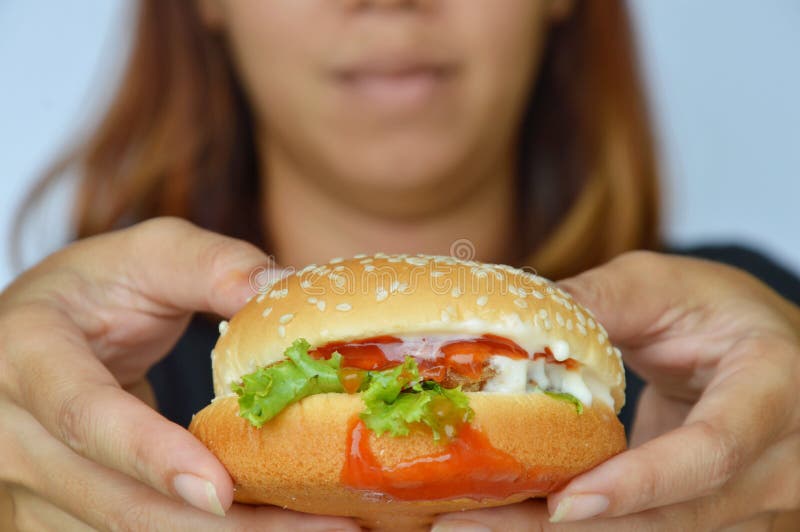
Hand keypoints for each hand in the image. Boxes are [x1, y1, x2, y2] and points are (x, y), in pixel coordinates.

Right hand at [0, 217, 358, 530]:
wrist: (39, 335)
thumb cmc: (94, 289)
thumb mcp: (146, 255)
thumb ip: (211, 265)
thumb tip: (283, 288)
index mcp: (28, 355)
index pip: (86, 417)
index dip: (151, 455)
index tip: (222, 490)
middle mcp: (15, 435)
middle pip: (119, 502)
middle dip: (228, 526)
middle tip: (328, 525)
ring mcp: (29, 486)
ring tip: (320, 526)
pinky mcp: (55, 514)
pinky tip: (273, 523)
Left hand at [432, 251, 799, 530]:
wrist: (765, 355)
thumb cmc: (718, 312)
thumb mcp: (665, 285)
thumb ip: (601, 301)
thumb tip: (516, 323)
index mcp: (772, 390)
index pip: (712, 450)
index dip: (640, 482)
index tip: (564, 503)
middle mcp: (775, 464)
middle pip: (672, 518)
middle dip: (565, 528)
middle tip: (467, 524)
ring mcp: (750, 504)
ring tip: (470, 522)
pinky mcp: (712, 518)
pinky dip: (576, 526)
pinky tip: (509, 515)